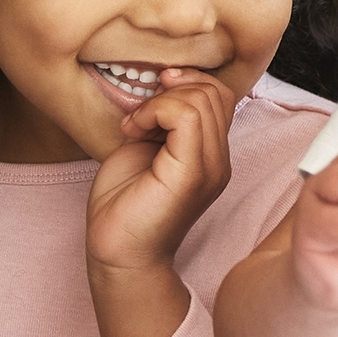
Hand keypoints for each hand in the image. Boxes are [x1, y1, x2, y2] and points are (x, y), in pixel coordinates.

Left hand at [87, 70, 235, 275]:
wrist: (118, 253)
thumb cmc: (125, 205)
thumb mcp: (147, 147)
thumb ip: (163, 120)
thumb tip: (164, 84)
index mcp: (211, 154)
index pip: (220, 95)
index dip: (186, 83)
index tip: (151, 99)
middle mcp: (219, 160)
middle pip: (214, 92)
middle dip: (171, 90)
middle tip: (140, 116)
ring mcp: (211, 168)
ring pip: (202, 99)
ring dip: (158, 102)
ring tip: (135, 127)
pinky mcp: (192, 174)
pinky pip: (185, 115)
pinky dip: (153, 111)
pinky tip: (133, 131)